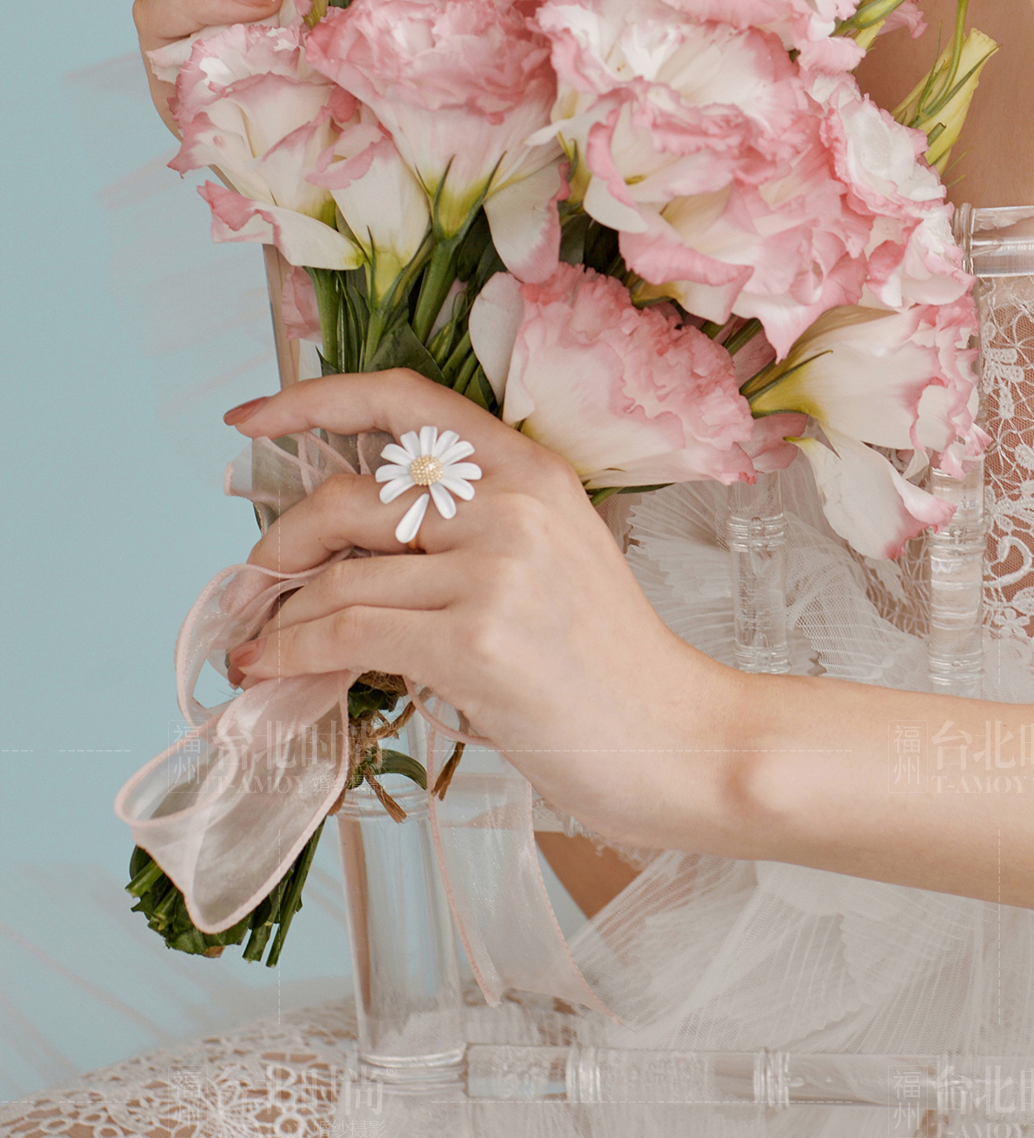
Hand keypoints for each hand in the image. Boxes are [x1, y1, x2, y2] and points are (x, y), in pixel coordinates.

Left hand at [224, 369, 741, 852]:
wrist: (677, 738)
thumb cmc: (612, 664)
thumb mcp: (554, 558)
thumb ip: (470, 529)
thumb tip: (354, 545)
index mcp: (533, 470)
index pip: (404, 400)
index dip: (314, 399)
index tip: (253, 420)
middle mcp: (512, 504)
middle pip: (347, 498)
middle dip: (280, 544)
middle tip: (257, 581)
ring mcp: (495, 571)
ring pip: (338, 578)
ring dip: (279, 616)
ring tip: (260, 644)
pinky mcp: (475, 642)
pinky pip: (345, 636)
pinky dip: (291, 654)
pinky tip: (273, 670)